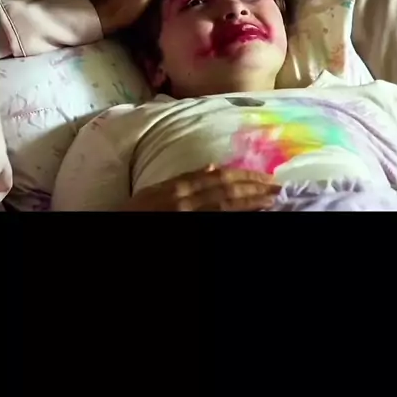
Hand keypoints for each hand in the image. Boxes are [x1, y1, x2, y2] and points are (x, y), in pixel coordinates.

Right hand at [119, 165, 281, 211]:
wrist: (118, 225)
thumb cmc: (135, 211)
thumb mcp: (155, 191)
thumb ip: (184, 179)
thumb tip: (212, 167)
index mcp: (177, 186)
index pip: (218, 178)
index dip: (244, 176)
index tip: (264, 176)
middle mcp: (184, 199)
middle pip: (226, 190)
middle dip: (255, 187)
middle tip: (278, 187)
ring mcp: (186, 215)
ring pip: (226, 206)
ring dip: (252, 202)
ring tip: (273, 200)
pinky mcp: (189, 229)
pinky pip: (217, 220)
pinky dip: (236, 215)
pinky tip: (252, 213)